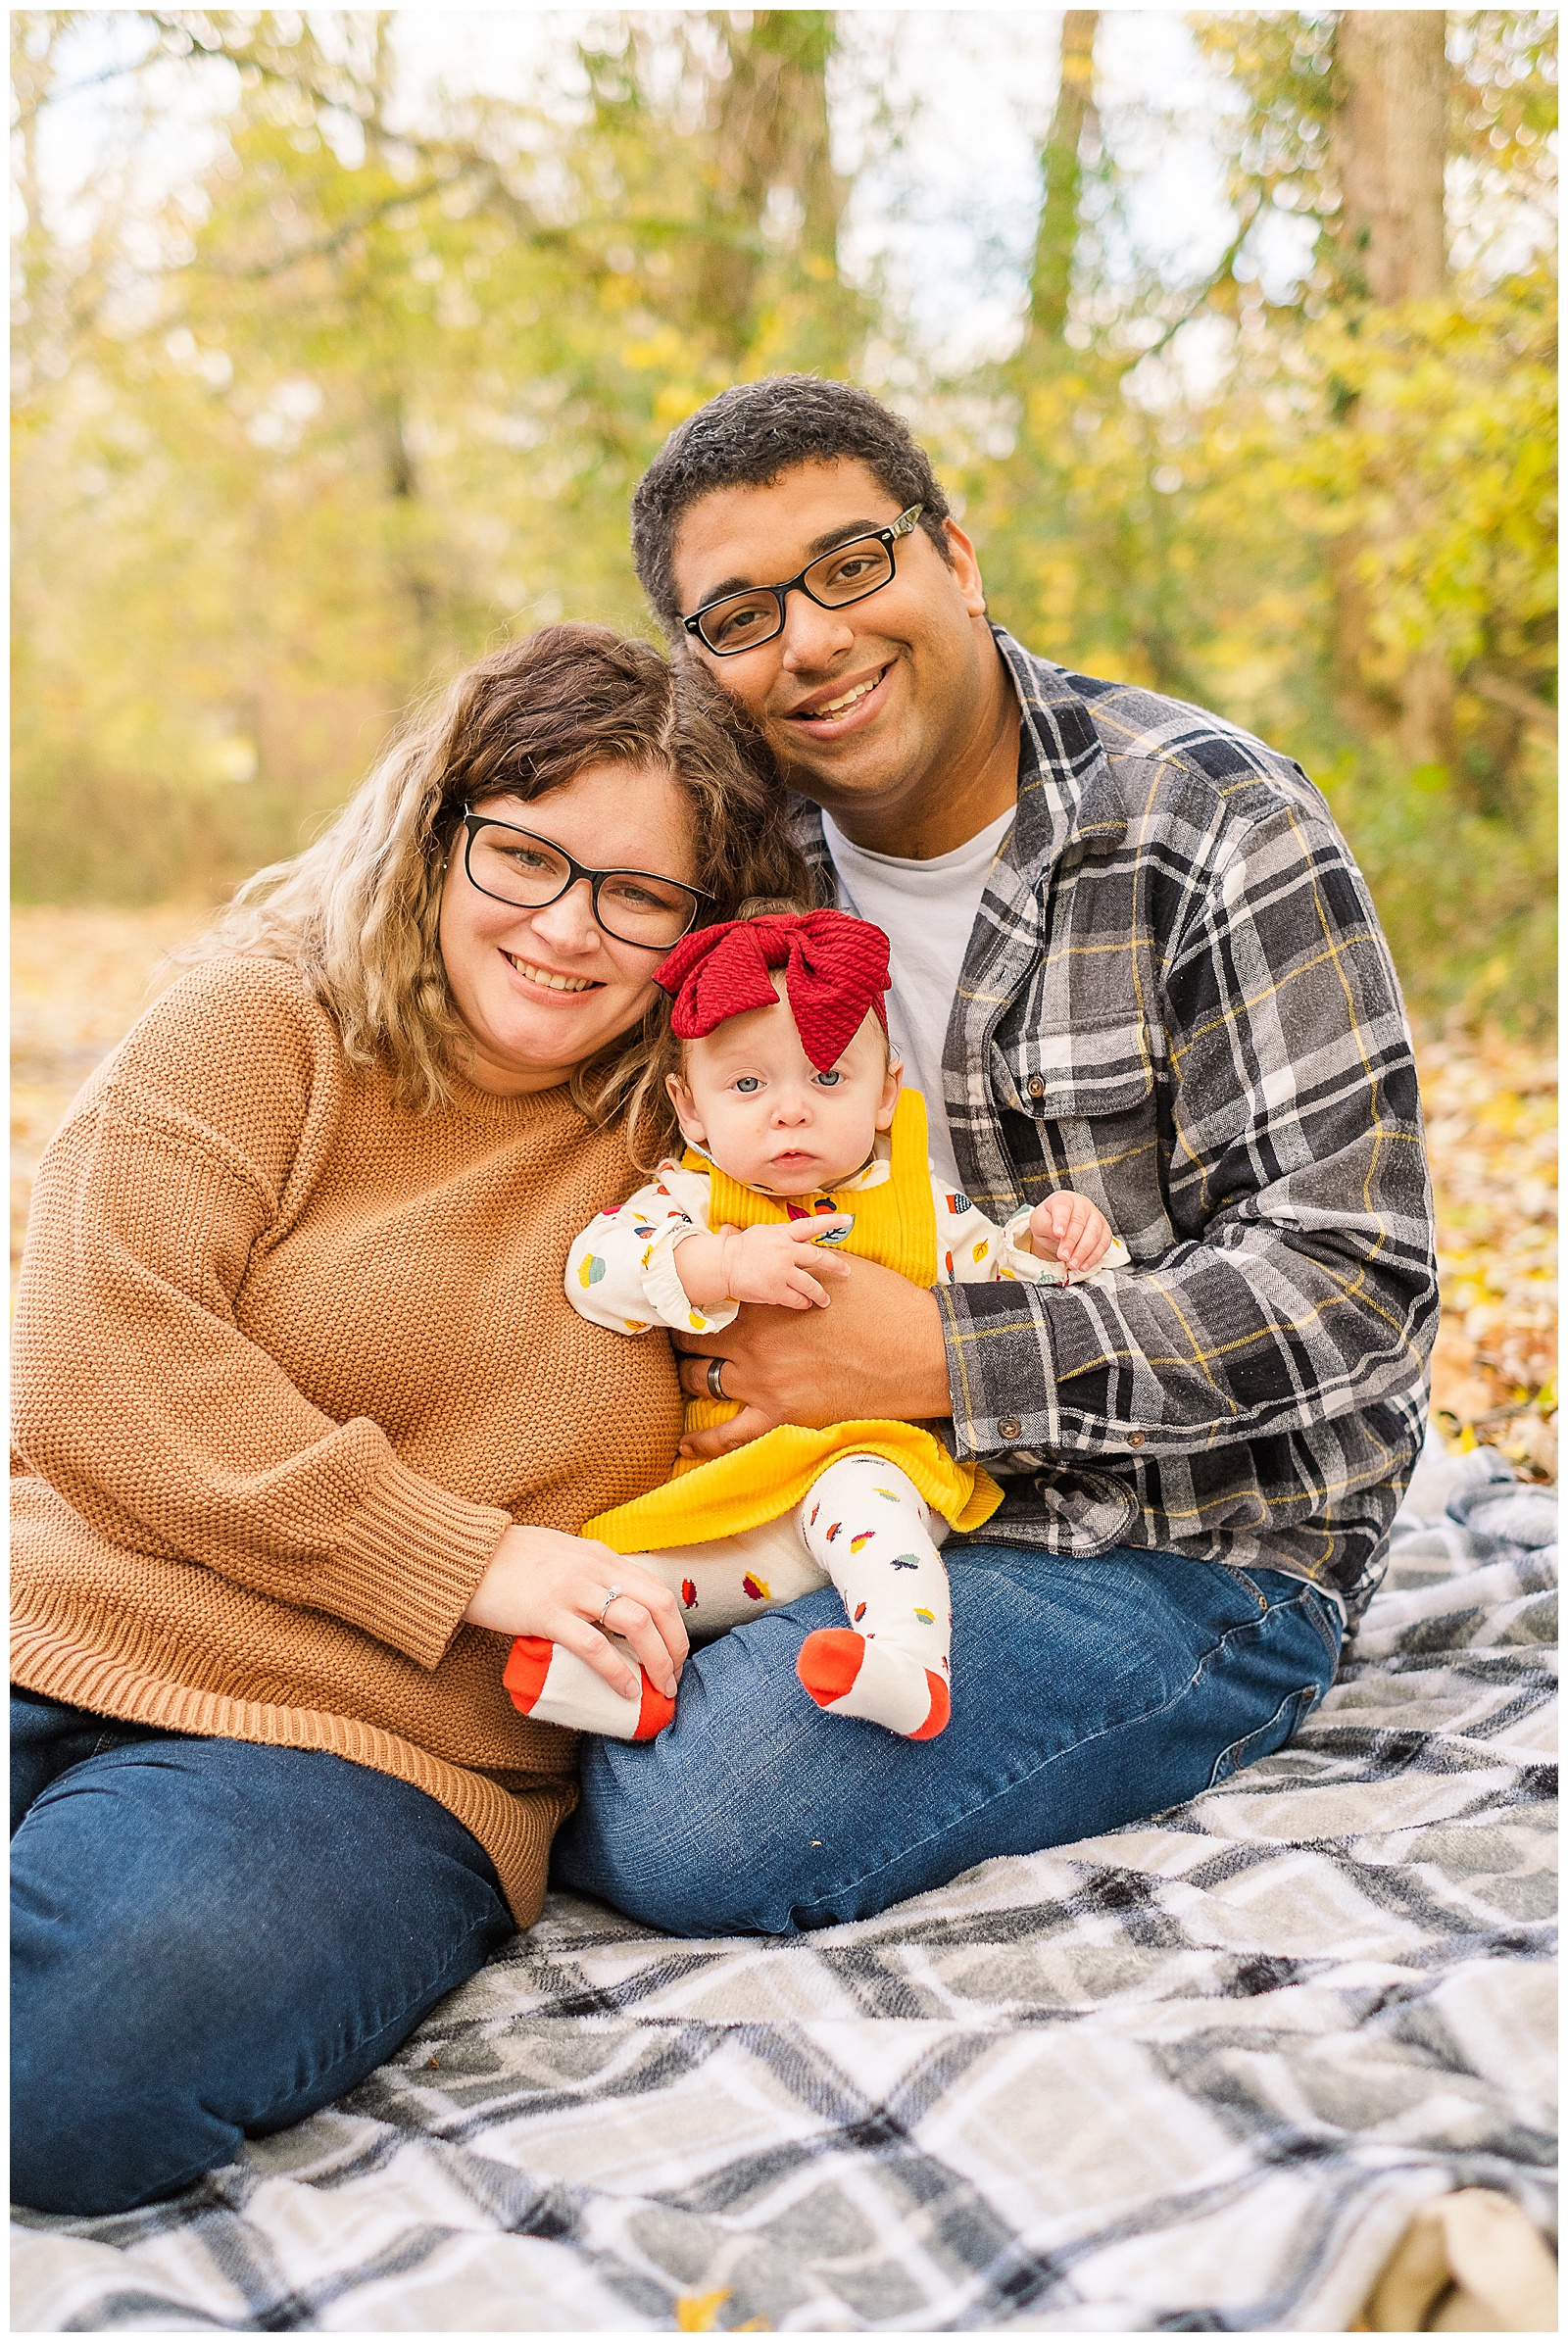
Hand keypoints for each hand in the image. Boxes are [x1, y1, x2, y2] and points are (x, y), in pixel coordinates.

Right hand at [462, 1524, 687, 1700]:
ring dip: (657, 1661)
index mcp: (601, 1557)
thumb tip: (606, 1610)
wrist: (465, 1555)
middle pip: (659, 1606)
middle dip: (675, 1647)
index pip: (657, 1589)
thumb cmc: (510, 1561)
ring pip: (637, 1624)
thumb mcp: (562, 1556)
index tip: (674, 1656)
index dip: (675, 1627)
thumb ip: (587, 1576)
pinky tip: (626, 1690)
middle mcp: (595, 1569)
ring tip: (660, 1689)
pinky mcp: (547, 1614)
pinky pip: (594, 1645)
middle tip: (673, 1679)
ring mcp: (572, 1590)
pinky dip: (617, 1671)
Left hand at [674, 1253, 950, 1459]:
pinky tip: (683, 1445)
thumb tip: (759, 1240)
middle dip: (684, 1335)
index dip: (695, 1298)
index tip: (688, 1298)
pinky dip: (702, 1442)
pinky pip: (728, 1435)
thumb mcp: (835, 1267)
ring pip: (700, 1380)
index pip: (708, 1297)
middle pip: (694, 1338)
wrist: (921, 1353)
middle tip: (679, 1336)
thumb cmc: (884, 1304)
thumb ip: (791, 1260)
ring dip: (688, 1376)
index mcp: (765, 1299)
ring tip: (683, 1374)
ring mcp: (764, 1381)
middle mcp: (754, 1340)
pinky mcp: (782, 1416)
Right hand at [675, 1218, 853, 1311]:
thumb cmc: (743, 1247)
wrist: (723, 1264)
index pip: (811, 1225)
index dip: (831, 1221)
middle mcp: (785, 1251)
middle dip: (836, 1266)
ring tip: (825, 1300)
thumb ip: (785, 1233)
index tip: (848, 1220)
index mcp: (783, 1234)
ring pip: (810, 1284)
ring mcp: (781, 1272)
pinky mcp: (775, 1291)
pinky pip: (797, 1299)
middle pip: (818, 1258)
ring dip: (820, 1294)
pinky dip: (803, 1302)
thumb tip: (802, 1232)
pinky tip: (805, 1303)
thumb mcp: (764, 1232)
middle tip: (846, 1272)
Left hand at [1028, 1190, 1113, 1277]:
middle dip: (1071, 1242)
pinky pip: (1103, 1244)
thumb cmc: (1049, 1223)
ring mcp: (1096, 1218)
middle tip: (1063, 1256)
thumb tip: (1057, 1233)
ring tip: (1072, 1264)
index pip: (1063, 1207)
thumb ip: (1046, 1225)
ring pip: (1094, 1234)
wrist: (1059, 1231)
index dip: (1061, 1221)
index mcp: (1064, 1199)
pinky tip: (1083, 1265)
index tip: (1058, 1234)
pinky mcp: (1104, 1231)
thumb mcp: (1039, 1222)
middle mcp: (1082, 1205)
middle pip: (1079, 1222)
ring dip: (1083, 1252)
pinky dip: (1094, 1257)